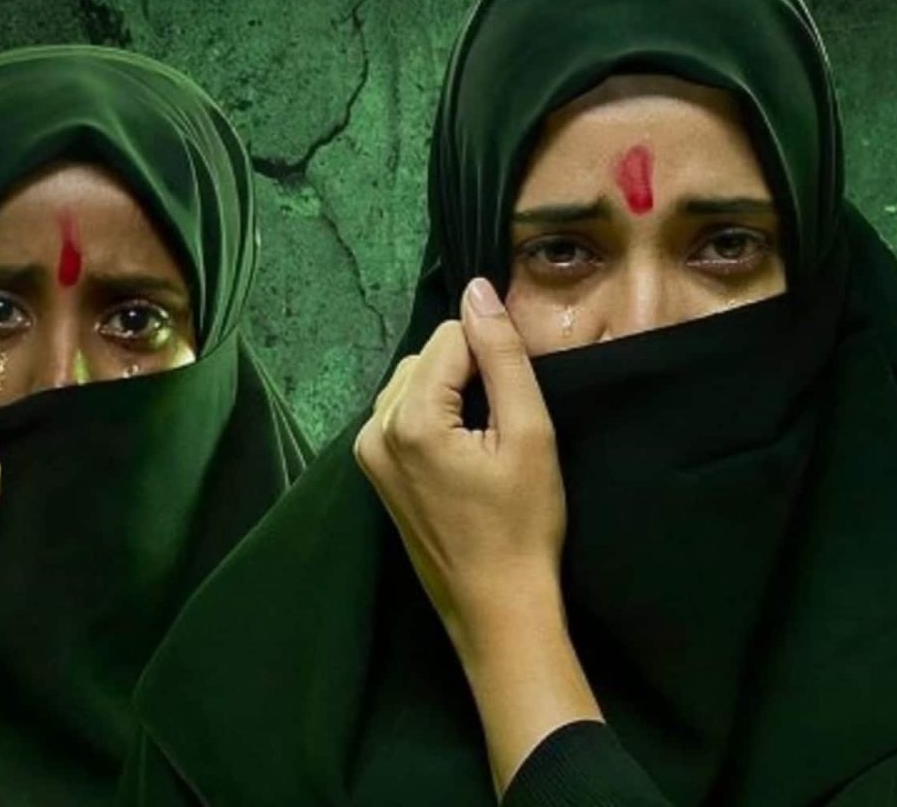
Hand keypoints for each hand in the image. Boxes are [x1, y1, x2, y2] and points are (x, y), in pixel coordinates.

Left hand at [354, 278, 566, 656]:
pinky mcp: (374, 471)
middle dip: (469, 374)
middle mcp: (374, 430)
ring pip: (414, 382)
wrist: (497, 606)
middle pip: (429, 356)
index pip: (453, 336)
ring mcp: (368, 453)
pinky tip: (466, 454)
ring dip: (452, 393)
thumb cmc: (522, 526)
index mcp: (409, 420)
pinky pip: (404, 413)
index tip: (517, 402)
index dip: (494, 358)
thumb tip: (478, 291)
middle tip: (504, 426)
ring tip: (487, 442)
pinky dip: (436, 416)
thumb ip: (502, 355)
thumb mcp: (529, 433)